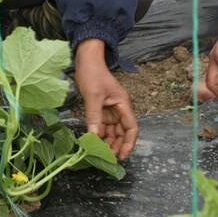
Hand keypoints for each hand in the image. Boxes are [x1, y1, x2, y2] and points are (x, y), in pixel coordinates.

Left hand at [75, 40, 138, 159]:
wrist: (86, 59)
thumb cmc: (92, 73)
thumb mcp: (93, 96)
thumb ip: (94, 117)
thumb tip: (94, 137)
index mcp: (123, 104)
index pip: (131, 128)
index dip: (128, 143)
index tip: (122, 155)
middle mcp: (119, 108)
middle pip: (122, 132)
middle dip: (117, 145)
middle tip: (107, 157)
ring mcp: (110, 109)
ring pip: (112, 131)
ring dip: (108, 142)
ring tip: (100, 153)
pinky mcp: (101, 109)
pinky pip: (103, 125)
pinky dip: (99, 134)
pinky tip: (93, 142)